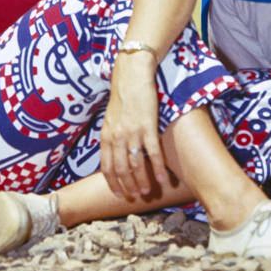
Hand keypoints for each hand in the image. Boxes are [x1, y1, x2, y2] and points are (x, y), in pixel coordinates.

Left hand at [100, 52, 168, 199]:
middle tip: (136, 198)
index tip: (120, 194)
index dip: (113, 183)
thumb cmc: (123, 93)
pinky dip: (157, 168)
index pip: (107, 167)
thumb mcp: (111, 116)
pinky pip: (153, 153)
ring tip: (148, 191)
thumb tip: (114, 152)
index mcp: (106, 135)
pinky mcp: (148, 126)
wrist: (132, 73)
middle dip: (128, 187)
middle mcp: (117, 136)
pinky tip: (164, 178)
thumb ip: (112, 135)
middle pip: (121, 170)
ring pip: (136, 165)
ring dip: (142, 181)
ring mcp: (132, 132)